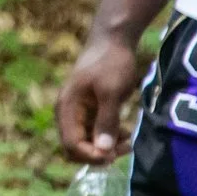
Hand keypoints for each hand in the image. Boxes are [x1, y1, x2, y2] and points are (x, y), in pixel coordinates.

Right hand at [57, 30, 142, 162]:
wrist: (113, 40)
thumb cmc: (110, 62)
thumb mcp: (111, 92)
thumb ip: (106, 121)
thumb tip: (103, 151)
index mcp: (67, 108)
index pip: (71, 144)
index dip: (91, 155)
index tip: (114, 155)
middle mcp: (69, 114)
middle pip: (75, 148)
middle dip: (98, 154)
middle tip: (122, 149)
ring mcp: (79, 113)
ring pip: (87, 143)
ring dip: (106, 148)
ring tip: (129, 141)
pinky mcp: (91, 111)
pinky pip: (96, 134)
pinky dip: (109, 138)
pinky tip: (126, 133)